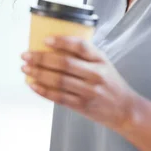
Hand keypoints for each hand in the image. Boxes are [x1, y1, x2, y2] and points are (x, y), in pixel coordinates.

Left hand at [22, 36, 141, 131]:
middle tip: (26, 55)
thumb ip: (84, 55)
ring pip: (59, 80)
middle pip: (65, 63)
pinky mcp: (83, 106)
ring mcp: (89, 91)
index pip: (80, 46)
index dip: (61, 41)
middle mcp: (95, 74)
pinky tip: (33, 85)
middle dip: (41, 58)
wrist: (125, 110)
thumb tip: (53, 46)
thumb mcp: (103, 63)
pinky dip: (44, 91)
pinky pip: (59, 97)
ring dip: (39, 74)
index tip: (45, 39)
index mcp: (100, 59)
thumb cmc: (111, 83)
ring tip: (25, 69)